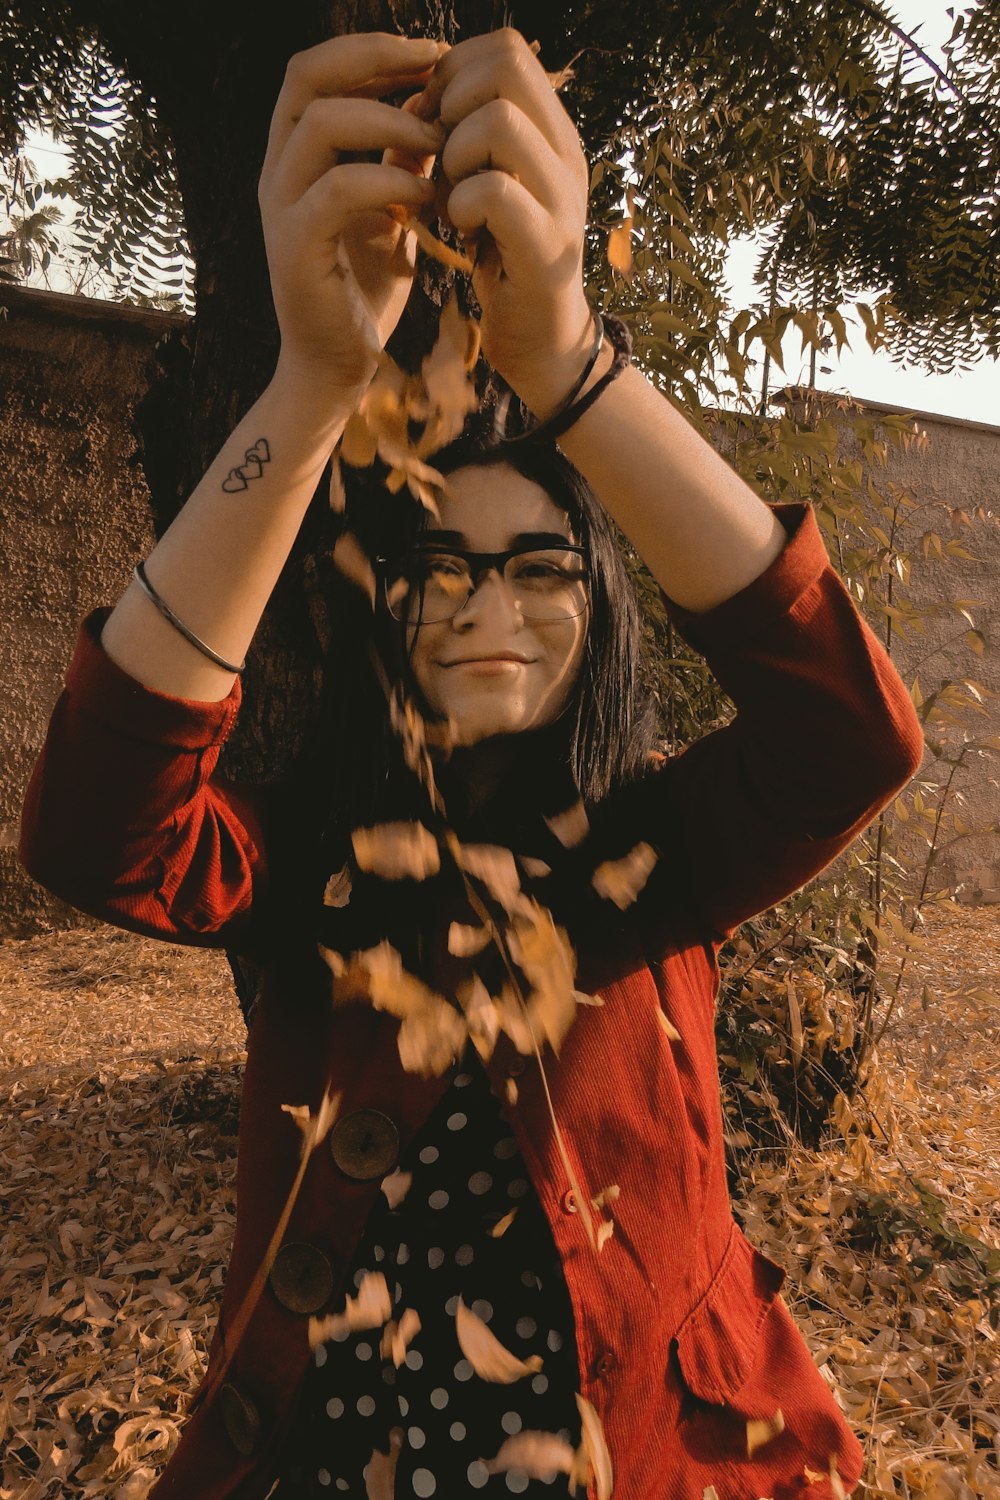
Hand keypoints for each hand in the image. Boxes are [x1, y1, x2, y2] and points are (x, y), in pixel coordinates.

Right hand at [259, 32, 449, 395]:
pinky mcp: (293, 249)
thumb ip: (401, 162)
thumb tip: (433, 106)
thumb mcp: (391, 212)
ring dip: (388, 120)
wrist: (339, 369)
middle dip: (374, 58)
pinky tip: (428, 196)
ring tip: (440, 140)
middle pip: (305, 76)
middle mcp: (277, 172)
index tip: (433, 54)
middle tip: (437, 67)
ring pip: (319, 123)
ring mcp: (279, 208)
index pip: (316, 70)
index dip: (372, 49)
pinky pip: (338, 191)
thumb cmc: (363, 293)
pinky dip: (388, 182)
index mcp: (296, 157)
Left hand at [416, 29, 594, 407]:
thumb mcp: (481, 183)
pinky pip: (493, 191)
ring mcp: (563, 197)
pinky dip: (459, 205)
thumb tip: (416, 88)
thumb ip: (462, 135)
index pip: (505, 48)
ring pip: (498, 122)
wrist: (540, 343)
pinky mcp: (547, 245)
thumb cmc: (502, 260)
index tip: (430, 120)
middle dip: (450, 103)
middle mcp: (567, 153)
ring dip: (453, 156)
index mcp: (552, 131)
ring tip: (449, 196)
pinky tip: (459, 230)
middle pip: (505, 66)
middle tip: (435, 155)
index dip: (452, 71)